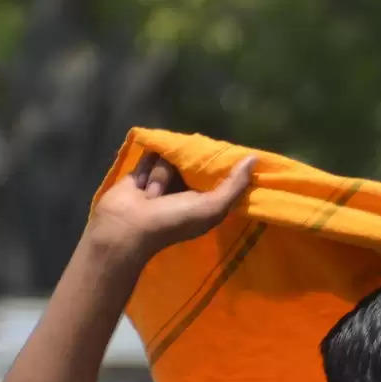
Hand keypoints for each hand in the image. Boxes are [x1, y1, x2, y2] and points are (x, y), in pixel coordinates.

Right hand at [88, 151, 256, 262]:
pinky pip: (151, 154)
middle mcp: (187, 186)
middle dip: (187, 166)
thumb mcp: (212, 207)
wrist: (126, 227)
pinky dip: (145, 169)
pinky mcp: (144, 169)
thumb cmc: (173, 221)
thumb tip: (253, 159)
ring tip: (152, 195)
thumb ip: (234, 185)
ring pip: (171, 157)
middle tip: (182, 178)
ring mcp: (165, 177)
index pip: (220, 173)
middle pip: (195, 160)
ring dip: (161, 175)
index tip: (225, 154)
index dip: (222, 164)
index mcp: (207, 197)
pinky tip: (140, 186)